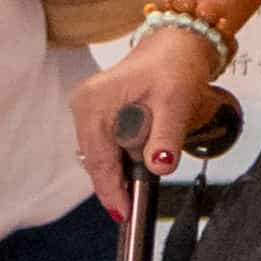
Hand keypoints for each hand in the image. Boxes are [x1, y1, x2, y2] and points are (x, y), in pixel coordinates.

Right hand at [77, 21, 225, 213]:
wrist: (177, 45)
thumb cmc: (175, 67)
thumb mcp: (176, 101)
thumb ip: (166, 135)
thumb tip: (159, 165)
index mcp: (95, 103)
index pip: (99, 160)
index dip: (111, 190)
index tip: (123, 215)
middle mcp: (84, 106)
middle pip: (96, 160)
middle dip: (115, 185)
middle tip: (133, 209)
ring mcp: (88, 110)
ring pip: (101, 156)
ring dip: (120, 172)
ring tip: (138, 189)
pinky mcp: (97, 113)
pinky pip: (107, 145)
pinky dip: (122, 159)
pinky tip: (138, 165)